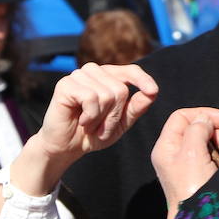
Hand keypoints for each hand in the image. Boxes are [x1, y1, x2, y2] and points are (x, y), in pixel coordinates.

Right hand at [11, 64, 159, 195]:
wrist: (67, 147)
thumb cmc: (93, 133)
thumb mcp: (121, 123)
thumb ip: (136, 107)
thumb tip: (152, 92)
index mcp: (108, 77)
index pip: (131, 71)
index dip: (143, 80)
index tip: (153, 91)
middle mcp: (94, 72)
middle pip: (120, 89)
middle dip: (114, 116)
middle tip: (101, 128)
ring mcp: (79, 76)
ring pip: (107, 94)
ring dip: (101, 118)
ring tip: (90, 125)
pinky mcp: (65, 84)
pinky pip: (91, 98)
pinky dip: (90, 116)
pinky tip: (81, 121)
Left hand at [151, 108, 218, 218]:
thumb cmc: (192, 192)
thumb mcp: (191, 153)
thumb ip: (197, 129)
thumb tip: (204, 119)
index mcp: (167, 148)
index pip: (182, 117)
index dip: (203, 114)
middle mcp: (179, 154)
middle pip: (203, 129)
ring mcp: (194, 165)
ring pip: (217, 143)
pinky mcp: (209, 175)